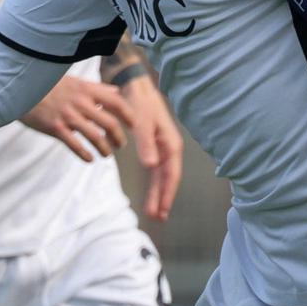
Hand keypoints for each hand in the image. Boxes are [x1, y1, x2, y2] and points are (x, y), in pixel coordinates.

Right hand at [21, 77, 133, 161]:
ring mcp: (68, 115)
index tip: (132, 126)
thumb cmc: (48, 85)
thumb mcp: (74, 81)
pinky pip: (75, 145)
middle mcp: (80, 102)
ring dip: (105, 149)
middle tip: (120, 145)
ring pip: (96, 137)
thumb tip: (115, 90)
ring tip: (106, 154)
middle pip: (110, 124)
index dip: (128, 115)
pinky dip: (85, 155)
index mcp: (86, 89)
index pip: (117, 102)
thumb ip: (96, 88)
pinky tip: (89, 159)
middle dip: (119, 138)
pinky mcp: (55, 127)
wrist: (20, 89)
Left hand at [121, 76, 182, 220]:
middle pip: (167, 178)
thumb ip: (146, 144)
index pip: (170, 174)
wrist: (135, 87)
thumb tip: (151, 166)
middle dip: (162, 198)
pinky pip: (156, 169)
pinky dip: (153, 182)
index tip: (160, 209)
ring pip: (162, 176)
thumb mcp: (142, 123)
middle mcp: (170, 148)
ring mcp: (163, 148)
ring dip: (158, 193)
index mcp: (171, 144)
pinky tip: (152, 193)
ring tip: (154, 212)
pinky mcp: (154, 146)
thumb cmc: (139, 104)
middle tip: (157, 217)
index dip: (165, 193)